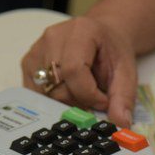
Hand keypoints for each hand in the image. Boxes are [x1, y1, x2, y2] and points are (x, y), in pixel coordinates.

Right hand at [21, 16, 136, 126]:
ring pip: (45, 93)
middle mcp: (53, 37)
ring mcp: (37, 50)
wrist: (101, 36)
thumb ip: (124, 98)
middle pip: (57, 85)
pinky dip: (52, 98)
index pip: (74, 70)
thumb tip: (121, 123)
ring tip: (81, 90)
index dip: (89, 94)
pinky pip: (36, 93)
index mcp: (80, 31)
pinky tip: (67, 89)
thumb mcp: (126, 73)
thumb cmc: (112, 52)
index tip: (102, 101)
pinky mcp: (28, 63)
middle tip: (94, 96)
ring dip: (64, 101)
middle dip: (78, 100)